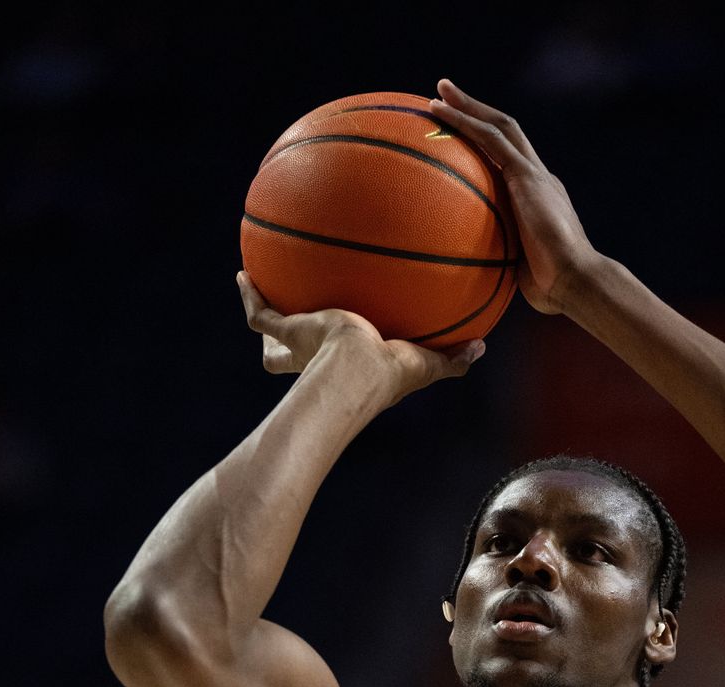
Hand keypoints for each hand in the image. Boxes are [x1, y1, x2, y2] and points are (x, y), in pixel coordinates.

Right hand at [236, 273, 483, 402]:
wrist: (356, 372)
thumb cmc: (389, 376)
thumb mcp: (426, 366)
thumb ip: (452, 359)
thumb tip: (482, 348)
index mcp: (349, 365)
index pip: (341, 364)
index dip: (340, 357)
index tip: (342, 343)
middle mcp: (319, 358)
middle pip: (296, 357)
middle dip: (288, 348)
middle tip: (292, 328)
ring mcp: (299, 344)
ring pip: (273, 333)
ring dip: (266, 313)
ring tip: (260, 287)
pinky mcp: (287, 330)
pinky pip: (259, 312)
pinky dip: (249, 295)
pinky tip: (243, 273)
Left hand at [427, 79, 601, 314]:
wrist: (576, 280)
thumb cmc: (552, 290)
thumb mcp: (520, 273)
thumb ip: (502, 265)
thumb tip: (477, 283)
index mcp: (539, 199)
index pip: (512, 163)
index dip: (489, 146)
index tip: (466, 137)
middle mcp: (539, 179)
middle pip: (506, 134)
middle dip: (477, 112)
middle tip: (446, 96)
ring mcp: (535, 174)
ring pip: (498, 126)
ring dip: (468, 106)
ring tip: (439, 92)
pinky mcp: (527, 176)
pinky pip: (490, 139)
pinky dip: (463, 122)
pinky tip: (437, 111)